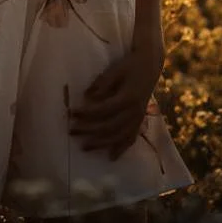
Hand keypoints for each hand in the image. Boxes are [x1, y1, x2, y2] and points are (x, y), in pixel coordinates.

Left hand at [68, 44, 163, 159]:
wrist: (150, 65)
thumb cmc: (129, 65)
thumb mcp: (115, 70)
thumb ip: (102, 84)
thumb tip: (87, 97)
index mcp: (128, 98)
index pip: (103, 109)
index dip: (86, 113)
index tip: (72, 113)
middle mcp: (135, 111)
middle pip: (109, 126)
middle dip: (89, 131)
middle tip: (71, 131)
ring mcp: (138, 117)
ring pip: (119, 136)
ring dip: (101, 143)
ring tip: (84, 147)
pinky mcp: (140, 120)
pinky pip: (131, 138)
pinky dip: (121, 148)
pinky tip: (111, 157)